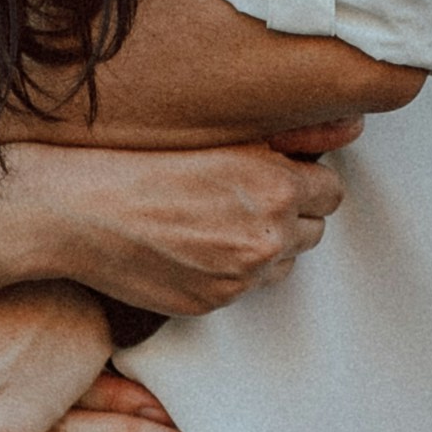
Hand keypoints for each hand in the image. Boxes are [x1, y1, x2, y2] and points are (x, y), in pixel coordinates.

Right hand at [16, 131, 349, 319]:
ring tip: (215, 220)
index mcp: (275, 187)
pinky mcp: (213, 303)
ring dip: (263, 246)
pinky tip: (191, 245)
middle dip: (287, 215)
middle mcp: (266, 236)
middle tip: (240, 196)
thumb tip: (354, 128)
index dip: (301, 182)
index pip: (330, 193)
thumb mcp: (219, 133)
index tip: (273, 174)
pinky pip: (243, 288)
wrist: (76, 210)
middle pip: (312, 231)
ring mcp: (240, 277)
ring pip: (281, 264)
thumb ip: (294, 135)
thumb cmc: (139, 159)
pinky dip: (228, 270)